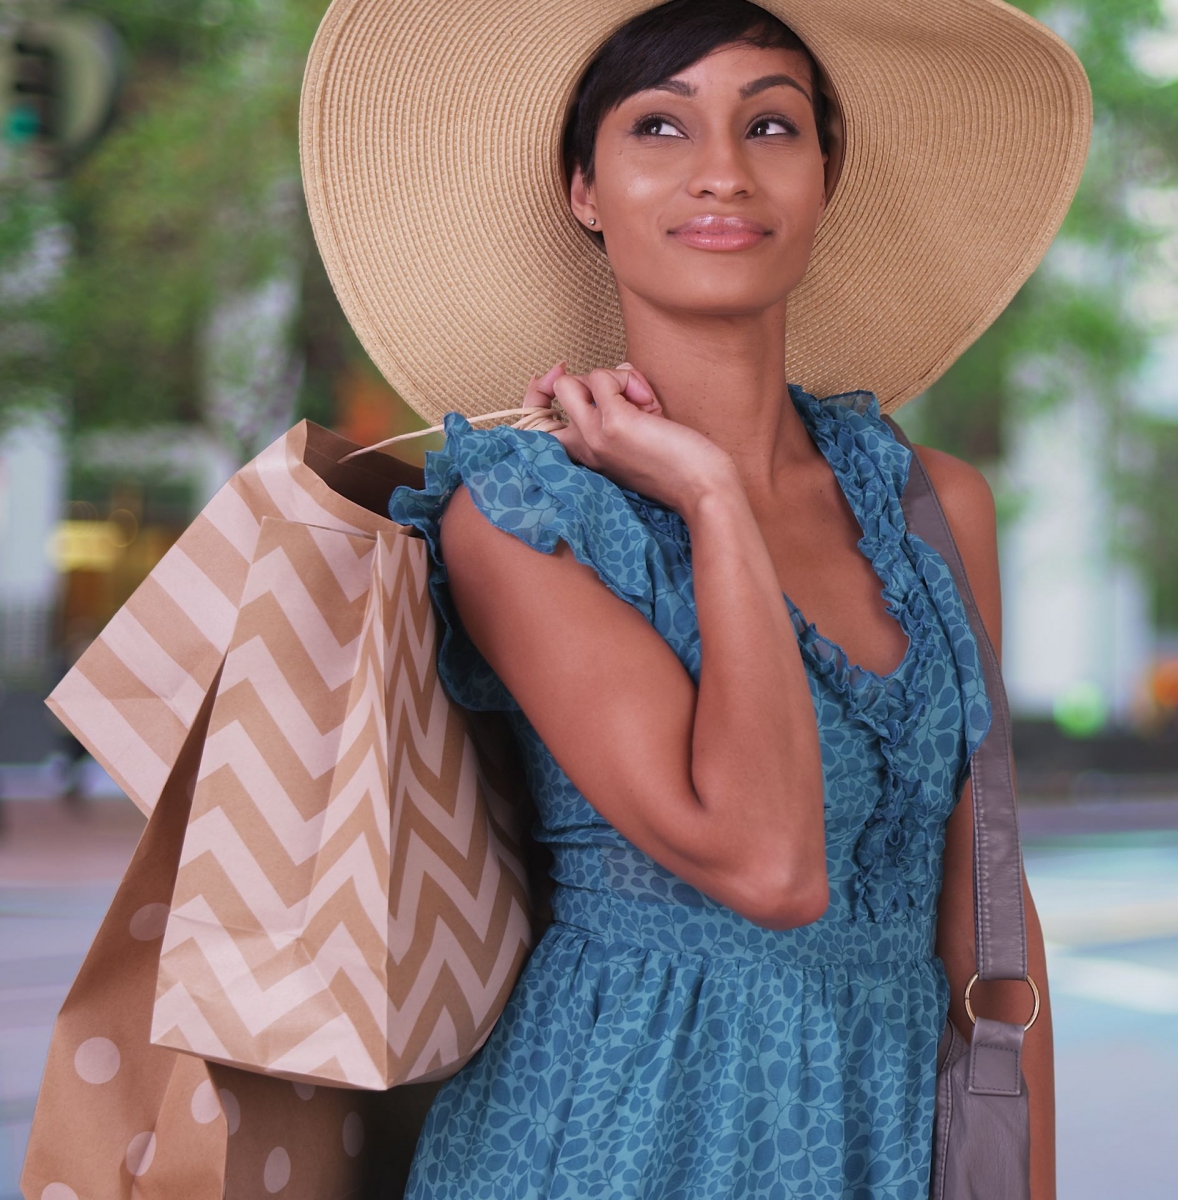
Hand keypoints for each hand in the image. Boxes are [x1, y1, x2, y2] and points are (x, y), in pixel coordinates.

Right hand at [520, 361, 736, 511]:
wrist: (703, 488)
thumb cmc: (678, 463)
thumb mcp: (634, 434)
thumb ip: (616, 405)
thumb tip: (616, 369)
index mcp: (584, 455)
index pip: (533, 426)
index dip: (537, 392)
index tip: (558, 378)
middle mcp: (582, 448)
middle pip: (546, 394)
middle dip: (573, 376)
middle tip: (612, 387)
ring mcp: (593, 436)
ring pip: (568, 382)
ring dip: (606, 378)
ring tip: (639, 399)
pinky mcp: (613, 423)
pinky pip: (600, 377)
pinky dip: (626, 378)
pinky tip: (650, 403)